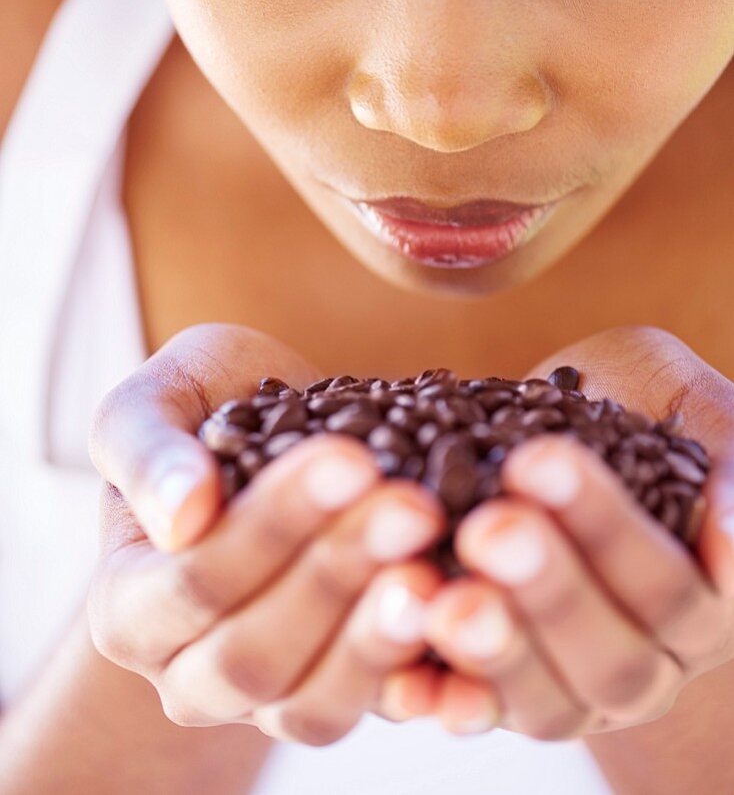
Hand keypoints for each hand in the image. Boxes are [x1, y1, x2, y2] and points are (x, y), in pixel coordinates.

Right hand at [87, 323, 446, 744]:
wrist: (275, 434)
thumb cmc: (205, 408)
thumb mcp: (157, 399)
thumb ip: (147, 450)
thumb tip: (182, 514)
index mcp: (129, 605)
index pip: (196, 582)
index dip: (273, 527)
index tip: (348, 460)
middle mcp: (187, 672)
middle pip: (254, 655)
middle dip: (336, 576)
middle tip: (412, 507)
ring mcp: (264, 698)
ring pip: (313, 704)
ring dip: (378, 637)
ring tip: (435, 573)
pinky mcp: (337, 695)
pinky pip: (375, 713)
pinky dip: (424, 685)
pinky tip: (469, 636)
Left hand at [376, 326, 733, 737]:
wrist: (549, 434)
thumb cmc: (628, 403)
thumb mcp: (680, 399)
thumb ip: (723, 451)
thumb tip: (731, 524)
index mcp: (704, 601)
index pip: (668, 585)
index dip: (605, 528)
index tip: (537, 459)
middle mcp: (648, 661)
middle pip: (614, 657)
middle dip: (548, 590)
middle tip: (488, 528)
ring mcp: (573, 690)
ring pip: (547, 703)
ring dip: (495, 652)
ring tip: (444, 600)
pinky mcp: (498, 695)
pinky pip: (470, 713)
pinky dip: (436, 697)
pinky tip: (403, 668)